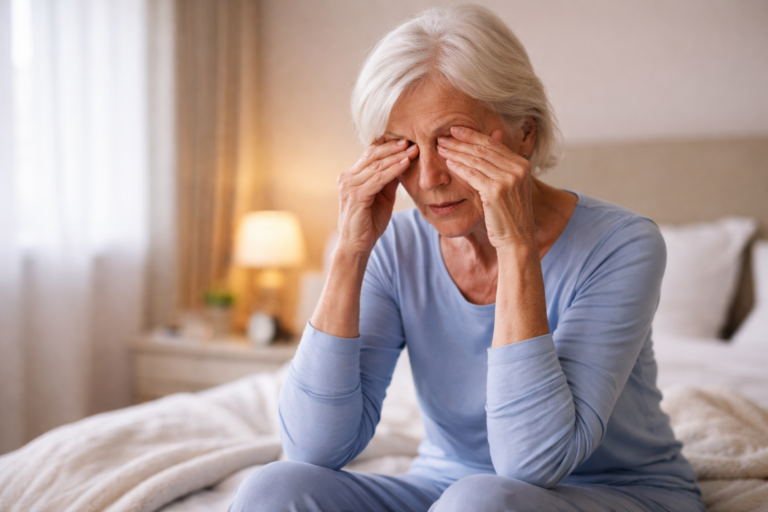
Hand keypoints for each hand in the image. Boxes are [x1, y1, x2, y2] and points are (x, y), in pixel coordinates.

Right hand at [336, 139, 418, 254]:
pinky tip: (406, 163)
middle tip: (412, 139)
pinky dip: (393, 170)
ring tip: (413, 150)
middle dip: (394, 147)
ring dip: (397, 156)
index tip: (407, 139)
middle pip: (372, 155)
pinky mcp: (356, 196)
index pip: (370, 154)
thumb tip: (405, 160)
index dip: (388, 145)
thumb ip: (390, 179)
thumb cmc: (370, 221)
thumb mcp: (383, 195)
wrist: (358, 245)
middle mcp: (347, 178)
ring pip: (376, 166)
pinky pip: (378, 179)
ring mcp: (350, 186)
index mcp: (352, 176)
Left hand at [437, 126, 534, 249]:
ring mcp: (508, 179)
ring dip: (455, 153)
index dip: (473, 135)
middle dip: (460, 142)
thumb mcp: (511, 185)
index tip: (456, 130)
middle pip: (483, 149)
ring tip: (440, 148)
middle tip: (442, 137)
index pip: (493, 144)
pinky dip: (458, 167)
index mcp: (523, 164)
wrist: (517, 239)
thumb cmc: (510, 214)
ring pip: (476, 160)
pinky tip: (448, 164)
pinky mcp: (496, 191)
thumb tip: (495, 133)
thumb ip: (503, 162)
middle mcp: (518, 169)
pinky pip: (472, 174)